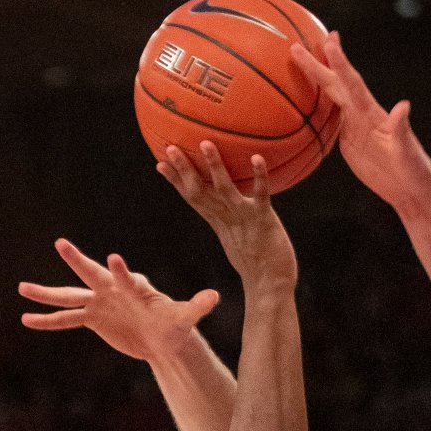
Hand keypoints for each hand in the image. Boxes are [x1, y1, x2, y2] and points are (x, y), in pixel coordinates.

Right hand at [19, 240, 219, 361]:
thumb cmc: (175, 324)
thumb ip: (197, 306)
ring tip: (22, 288)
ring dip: (47, 294)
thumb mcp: (185, 318)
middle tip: (61, 244)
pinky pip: (66, 320)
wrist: (163, 338)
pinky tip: (27, 320)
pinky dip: (47, 321)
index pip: (126, 277)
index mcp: (134, 288)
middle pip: (91, 275)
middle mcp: (112, 290)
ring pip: (69, 297)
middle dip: (77, 261)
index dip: (121, 270)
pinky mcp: (93, 319)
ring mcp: (99, 303)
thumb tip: (216, 297)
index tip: (113, 259)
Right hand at [158, 142, 296, 285]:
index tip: (160, 163)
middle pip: (199, 191)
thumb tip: (233, 212)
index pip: (193, 198)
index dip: (176, 181)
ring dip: (214, 166)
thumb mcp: (240, 239)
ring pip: (224, 189)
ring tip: (205, 143)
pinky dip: (259, 176)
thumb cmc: (258, 264)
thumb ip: (234, 222)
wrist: (270, 287)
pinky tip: (257, 157)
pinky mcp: (263, 220)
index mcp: (218, 222)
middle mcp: (226, 218)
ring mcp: (243, 218)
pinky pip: (261, 194)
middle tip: (169, 147)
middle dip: (183, 169)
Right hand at [289, 32, 430, 213]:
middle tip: (296, 45)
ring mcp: (353, 127)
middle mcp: (361, 115)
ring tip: (303, 58)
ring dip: (317, 78)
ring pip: (331, 97)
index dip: (340, 63)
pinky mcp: (348, 142)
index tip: (329, 41)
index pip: (352, 84)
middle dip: (317, 64)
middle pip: (335, 85)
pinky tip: (307, 98)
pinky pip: (328, 121)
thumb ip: (401, 129)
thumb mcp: (407, 151)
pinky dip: (316, 106)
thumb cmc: (414, 169)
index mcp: (373, 113)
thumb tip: (403, 106)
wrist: (412, 189)